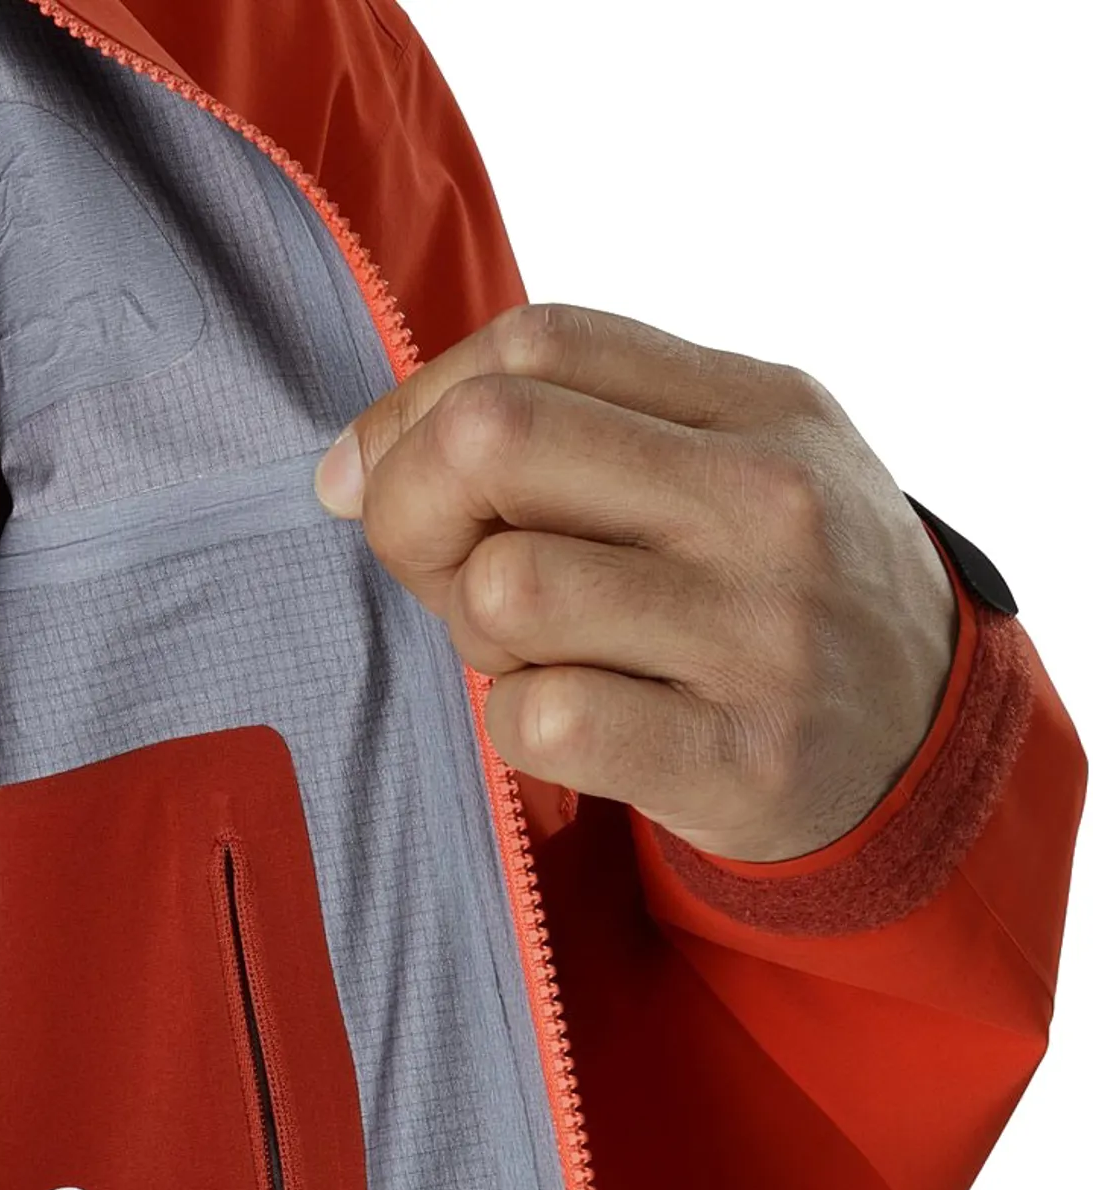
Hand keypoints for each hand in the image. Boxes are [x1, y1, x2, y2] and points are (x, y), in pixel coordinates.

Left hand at [317, 302, 958, 861]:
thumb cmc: (776, 596)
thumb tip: (350, 468)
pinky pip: (543, 721)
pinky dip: (520, 729)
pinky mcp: (738, 763)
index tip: (377, 475)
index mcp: (762, 406)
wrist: (922, 752)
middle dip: (414, 510)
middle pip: (496, 440)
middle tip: (441, 574)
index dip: (417, 406)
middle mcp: (769, 504)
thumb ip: (573, 430)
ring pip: (508, 588)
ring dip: (478, 634)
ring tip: (535, 655)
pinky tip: (575, 726)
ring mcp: (760, 636)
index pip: (534, 344)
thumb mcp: (730, 468)